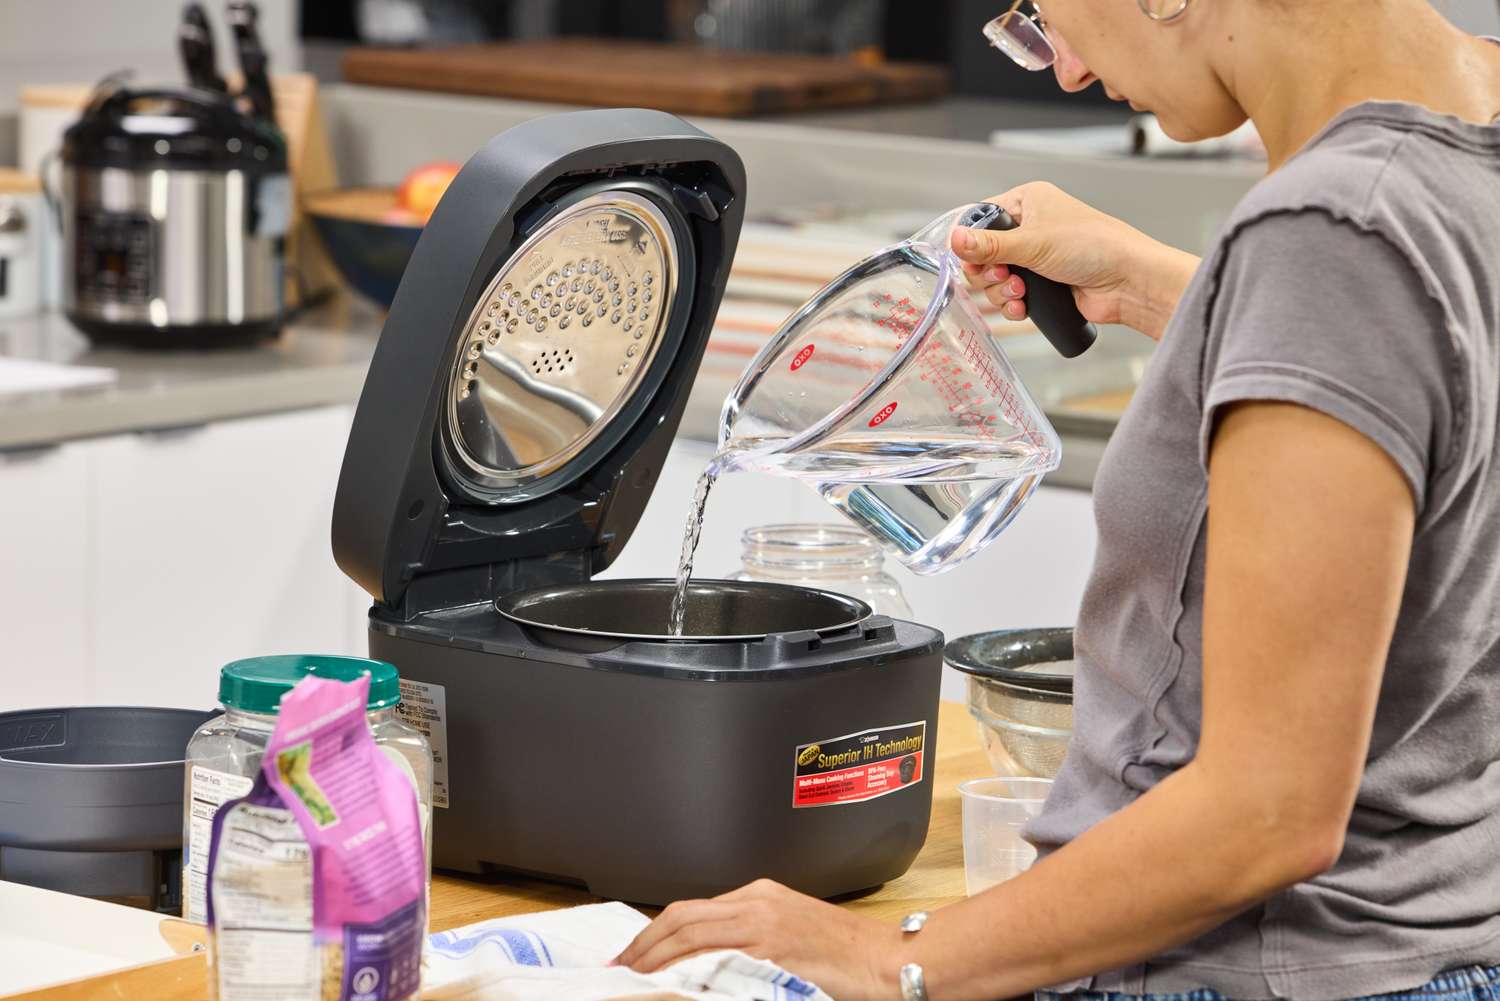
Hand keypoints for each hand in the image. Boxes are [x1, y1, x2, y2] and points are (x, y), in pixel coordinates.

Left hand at [614, 878, 900, 1000]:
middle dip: (645, 945)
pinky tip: (672, 986)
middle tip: (621, 969)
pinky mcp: (773, 955)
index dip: (655, 933)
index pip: (690, 910)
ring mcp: (764, 929)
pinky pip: (718, 961)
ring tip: (635, 980)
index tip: (636, 954)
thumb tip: (705, 961)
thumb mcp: (792, 931)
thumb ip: (751, 937)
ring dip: (657, 959)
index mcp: (761, 895)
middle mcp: (758, 904)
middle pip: (682, 918)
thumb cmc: (850, 954)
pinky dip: (689, 972)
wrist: (890, 961)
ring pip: (692, 936)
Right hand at [950, 182, 1198, 339]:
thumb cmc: (1094, 246)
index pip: (981, 218)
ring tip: (1021, 294)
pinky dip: (1012, 306)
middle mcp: (1030, 227)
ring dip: (1002, 292)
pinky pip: (1011, 297)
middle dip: (989, 273)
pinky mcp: (1042, 285)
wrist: (1128, 282)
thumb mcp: (1034, 242)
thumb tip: (953, 240)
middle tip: (1005, 278)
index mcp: (1028, 201)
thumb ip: (989, 245)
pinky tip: (1024, 308)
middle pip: (983, 254)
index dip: (972, 243)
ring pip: (994, 279)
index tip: (974, 260)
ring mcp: (1036, 258)